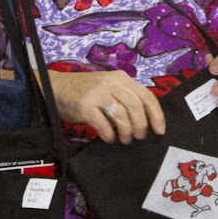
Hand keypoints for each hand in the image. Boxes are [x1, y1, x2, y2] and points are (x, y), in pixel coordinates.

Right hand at [48, 69, 164, 144]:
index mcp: (121, 79)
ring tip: (124, 139)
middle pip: (136, 107)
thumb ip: (126, 98)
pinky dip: (109, 135)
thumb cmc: (86, 91)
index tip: (159, 130)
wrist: (57, 88)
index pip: (146, 96)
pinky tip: (109, 138)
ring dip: (126, 132)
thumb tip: (145, 120)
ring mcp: (98, 94)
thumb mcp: (109, 88)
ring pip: (122, 116)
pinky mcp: (85, 106)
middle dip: (141, 126)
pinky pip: (104, 125)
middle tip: (139, 137)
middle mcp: (111, 83)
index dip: (156, 115)